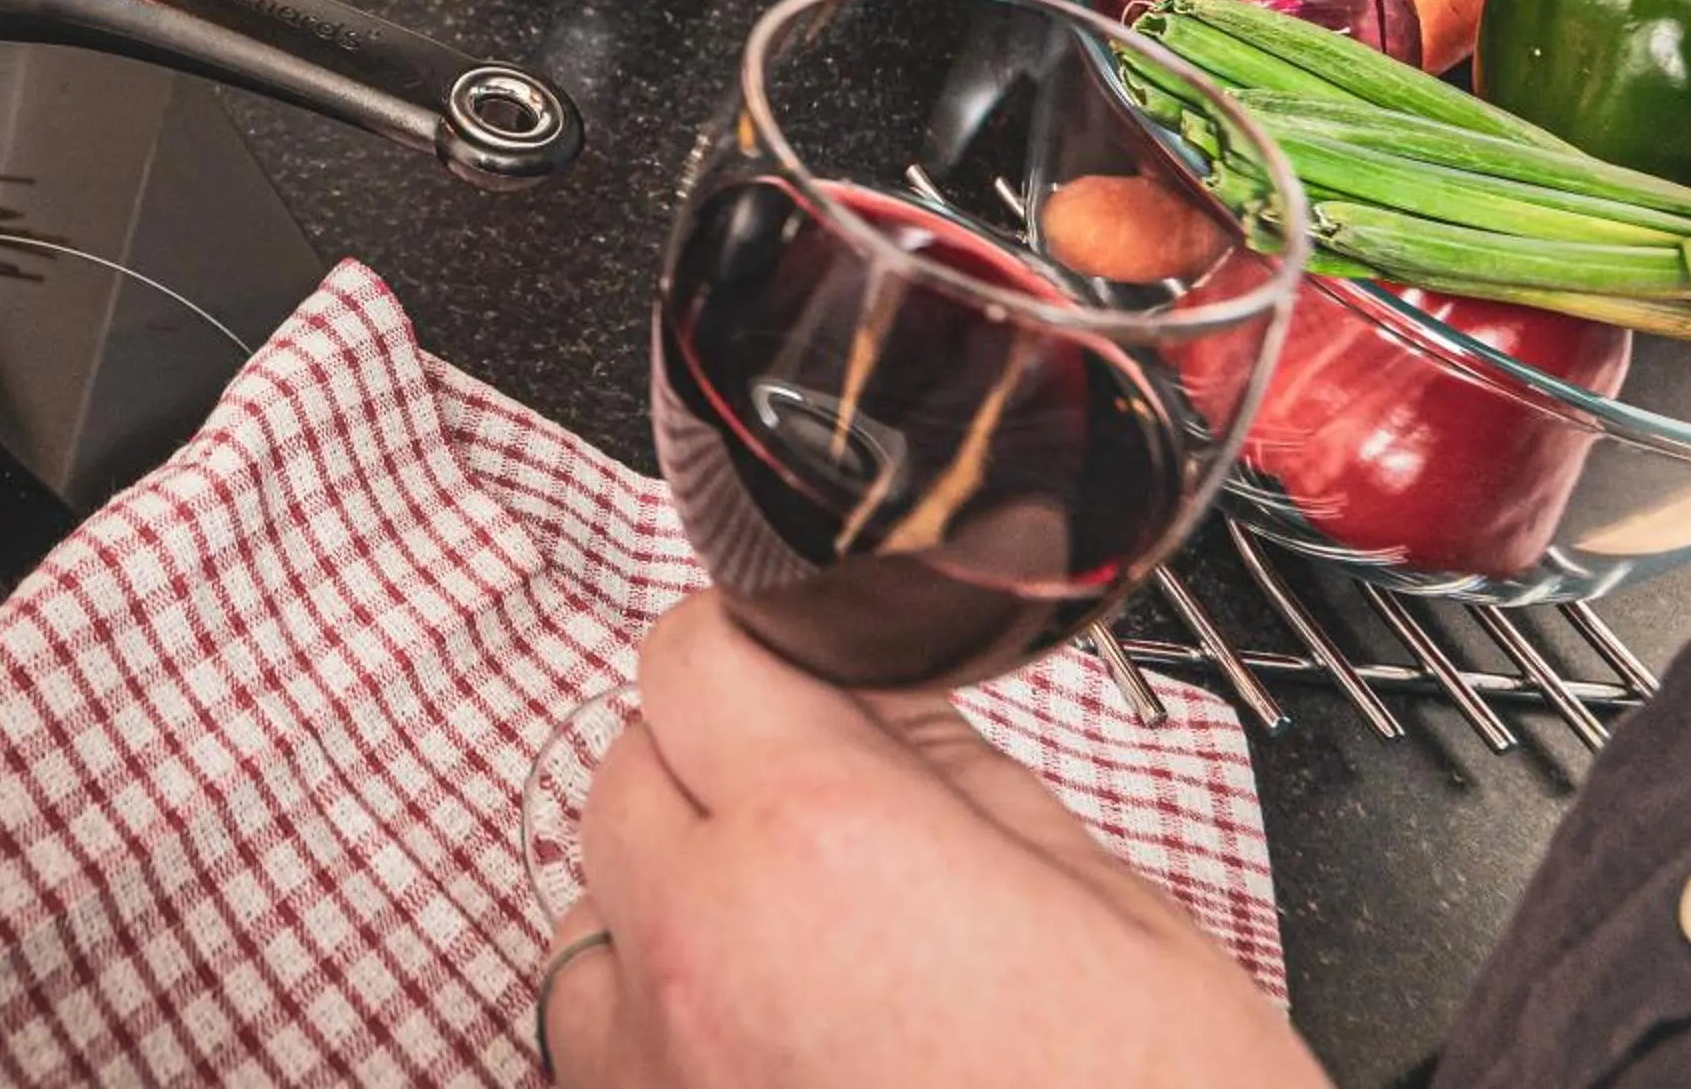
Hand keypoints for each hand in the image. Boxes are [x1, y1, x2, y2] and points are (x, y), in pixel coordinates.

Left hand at [541, 593, 1328, 1087]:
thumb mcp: (1098, 897)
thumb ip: (944, 761)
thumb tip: (868, 681)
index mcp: (822, 840)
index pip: (691, 651)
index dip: (755, 645)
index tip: (802, 670)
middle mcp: (706, 947)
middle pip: (627, 768)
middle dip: (714, 760)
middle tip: (830, 802)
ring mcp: (663, 1065)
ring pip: (592, 901)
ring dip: (672, 888)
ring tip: (803, 935)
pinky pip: (597, 1031)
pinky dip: (653, 1006)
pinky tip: (762, 1022)